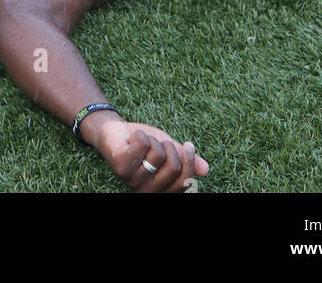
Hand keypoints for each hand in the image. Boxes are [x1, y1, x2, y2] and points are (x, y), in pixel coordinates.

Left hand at [91, 117, 209, 193]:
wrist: (115, 131)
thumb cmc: (143, 143)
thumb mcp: (168, 150)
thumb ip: (184, 159)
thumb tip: (205, 169)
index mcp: (160, 190)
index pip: (184, 183)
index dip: (189, 163)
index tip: (189, 145)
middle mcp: (147, 191)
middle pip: (174, 167)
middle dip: (168, 147)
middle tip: (156, 144)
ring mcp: (133, 181)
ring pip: (158, 155)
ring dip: (152, 140)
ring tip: (141, 142)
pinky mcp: (121, 168)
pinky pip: (143, 145)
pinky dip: (141, 135)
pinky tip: (131, 139)